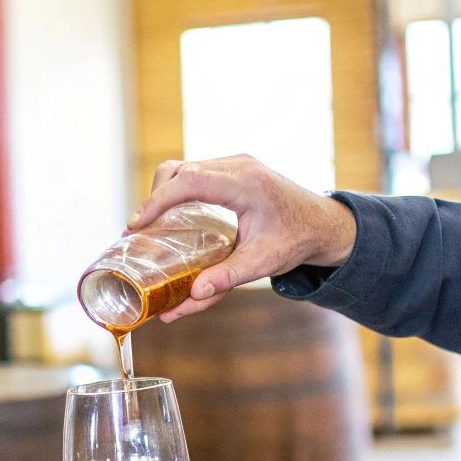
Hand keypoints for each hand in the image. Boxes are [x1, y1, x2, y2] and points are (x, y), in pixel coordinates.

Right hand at [129, 155, 357, 321]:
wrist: (324, 224)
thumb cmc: (297, 241)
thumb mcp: (262, 262)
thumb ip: (226, 279)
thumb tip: (191, 297)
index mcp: (244, 183)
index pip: (187, 181)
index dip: (156, 202)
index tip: (136, 225)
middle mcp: (237, 166)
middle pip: (178, 171)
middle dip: (154, 199)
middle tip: (141, 231)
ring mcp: (234, 164)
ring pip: (184, 169)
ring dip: (164, 194)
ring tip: (152, 226)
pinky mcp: (233, 169)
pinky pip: (195, 174)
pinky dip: (178, 192)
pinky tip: (172, 217)